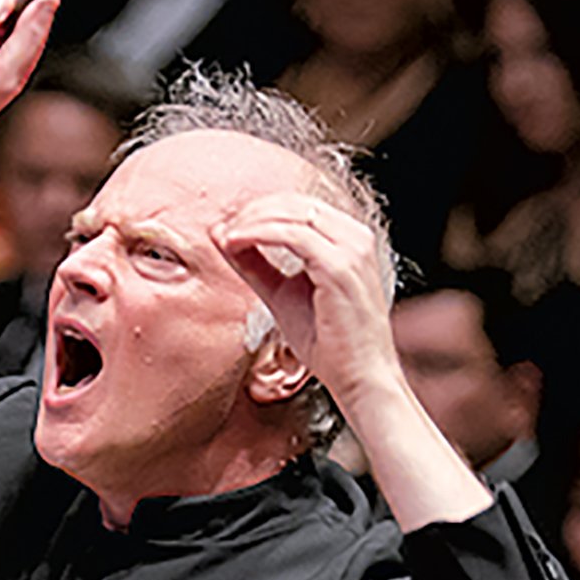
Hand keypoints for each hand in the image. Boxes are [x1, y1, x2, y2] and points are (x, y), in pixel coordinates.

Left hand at [215, 190, 398, 409]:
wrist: (359, 376)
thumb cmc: (330, 342)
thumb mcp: (283, 294)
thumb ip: (256, 265)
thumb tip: (222, 237)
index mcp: (348, 239)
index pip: (298, 206)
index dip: (258, 210)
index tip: (226, 226)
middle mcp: (355, 237)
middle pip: (294, 202)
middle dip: (251, 211)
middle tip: (220, 229)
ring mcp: (352, 249)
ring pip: (292, 213)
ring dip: (250, 220)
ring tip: (224, 238)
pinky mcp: (340, 266)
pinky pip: (291, 235)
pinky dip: (258, 234)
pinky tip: (235, 244)